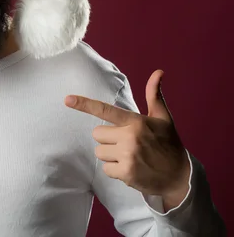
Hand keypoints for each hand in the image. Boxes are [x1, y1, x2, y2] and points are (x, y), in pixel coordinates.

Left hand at [65, 70, 189, 208]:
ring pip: (99, 152)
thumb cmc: (169, 144)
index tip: (67, 99)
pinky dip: (115, 170)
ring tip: (130, 157)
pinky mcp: (126, 173)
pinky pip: (105, 169)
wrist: (180, 177)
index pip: (106, 110)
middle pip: (97, 133)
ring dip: (111, 155)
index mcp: (136, 121)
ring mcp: (128, 155)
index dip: (84, 104)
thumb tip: (158, 71)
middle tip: (127, 144)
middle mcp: (130, 137)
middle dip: (108, 139)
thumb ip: (154, 95)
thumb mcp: (163, 118)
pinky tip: (131, 169)